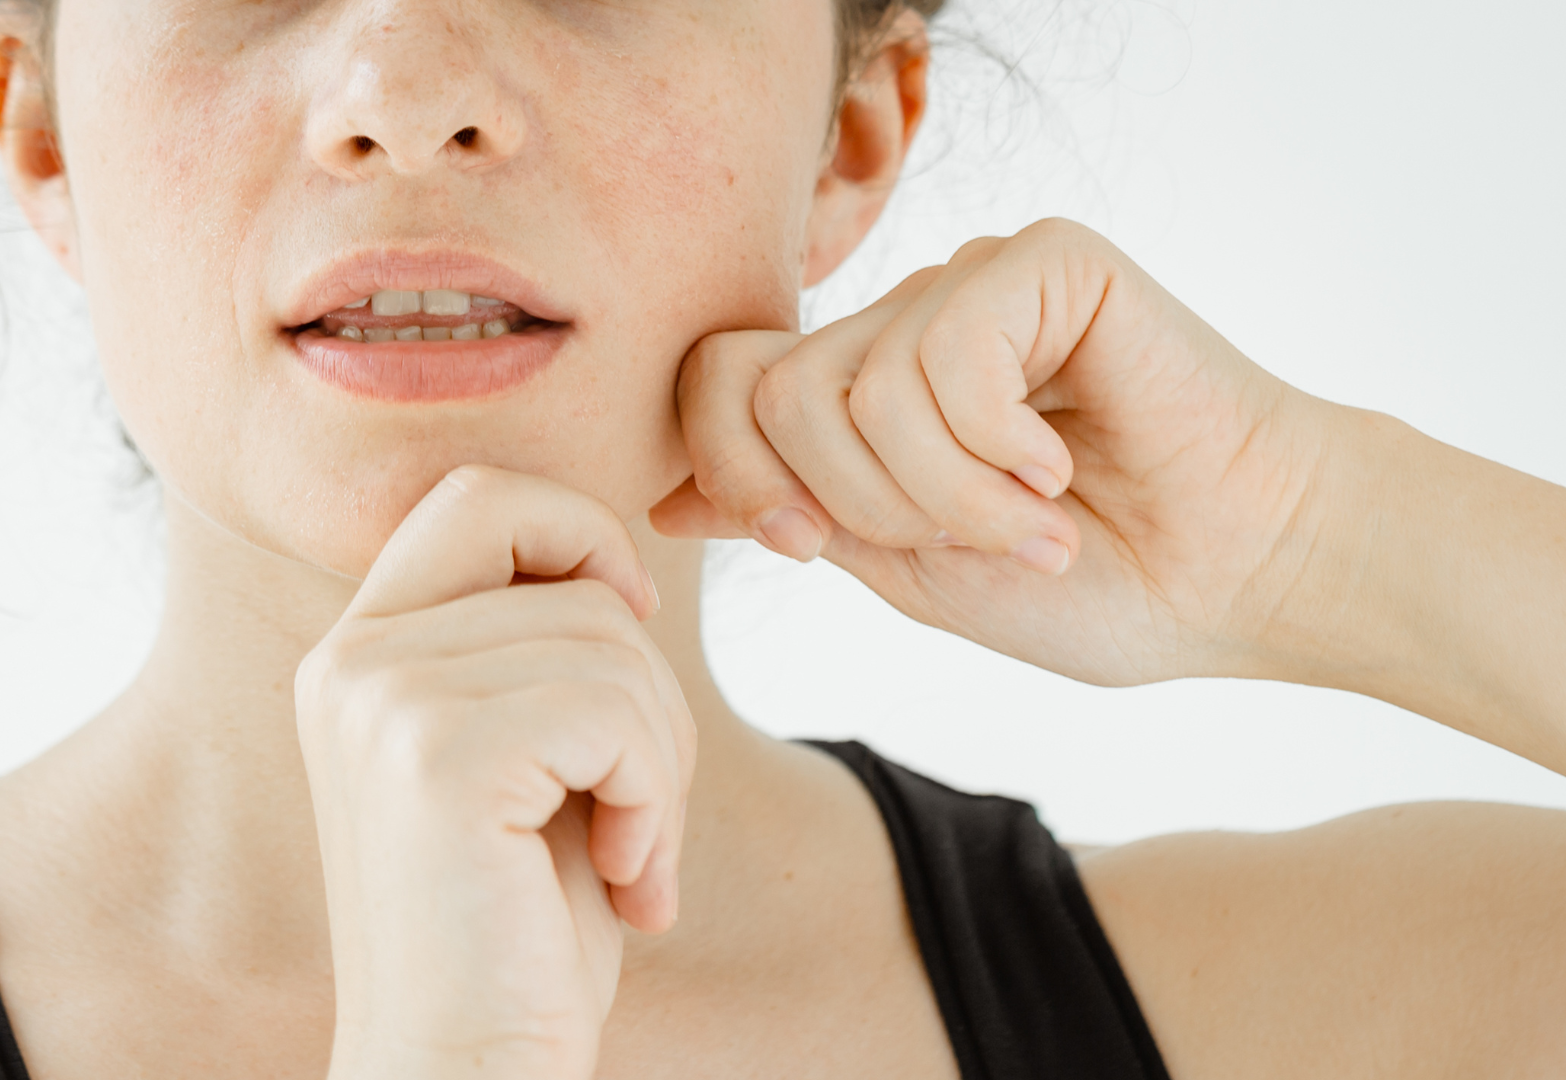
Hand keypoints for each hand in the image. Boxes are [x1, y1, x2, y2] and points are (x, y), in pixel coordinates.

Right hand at [296, 466, 695, 1079]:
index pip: (482, 494)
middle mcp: (352, 658)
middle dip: (643, 667)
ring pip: (610, 642)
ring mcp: (383, 700)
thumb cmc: (517, 933)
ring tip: (632, 856)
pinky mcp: (436, 758)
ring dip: (662, 758)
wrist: (466, 1074)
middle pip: (565, 561)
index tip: (628, 645)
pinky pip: (615, 712)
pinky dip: (659, 797)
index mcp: (362, 650)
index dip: (582, 535)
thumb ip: (535, 649)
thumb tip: (621, 559)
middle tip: (641, 785)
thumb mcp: (526, 760)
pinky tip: (629, 879)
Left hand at [653, 218, 1338, 686]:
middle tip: (968, 545)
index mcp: (862, 395)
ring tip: (1038, 524)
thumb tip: (661, 495)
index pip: (715, 384)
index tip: (811, 545)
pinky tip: (1066, 463)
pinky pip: (945, 352)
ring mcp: (971, 285)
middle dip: (856, 504)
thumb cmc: (1094, 585)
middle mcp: (904, 325)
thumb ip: (797, 513)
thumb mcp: (908, 568)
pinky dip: (997, 447)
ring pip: (853, 385)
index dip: (732, 474)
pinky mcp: (1043, 261)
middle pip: (769, 392)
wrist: (1243, 578)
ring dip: (945, 495)